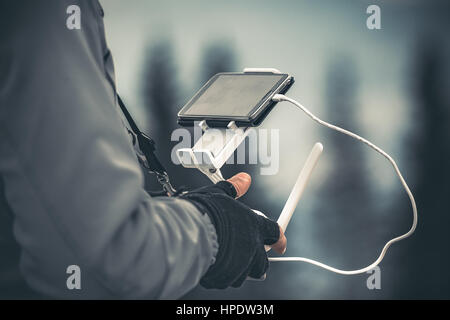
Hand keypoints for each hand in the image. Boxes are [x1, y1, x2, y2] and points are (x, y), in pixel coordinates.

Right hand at [181, 172, 286, 288]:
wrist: (188, 234)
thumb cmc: (204, 212)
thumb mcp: (219, 193)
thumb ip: (234, 188)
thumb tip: (244, 179)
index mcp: (254, 226)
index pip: (276, 234)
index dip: (279, 240)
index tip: (280, 244)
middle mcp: (252, 248)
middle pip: (263, 261)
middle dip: (256, 259)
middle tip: (243, 253)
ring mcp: (240, 266)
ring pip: (246, 273)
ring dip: (239, 268)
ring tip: (223, 257)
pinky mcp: (226, 278)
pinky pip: (228, 280)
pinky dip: (223, 274)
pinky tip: (213, 263)